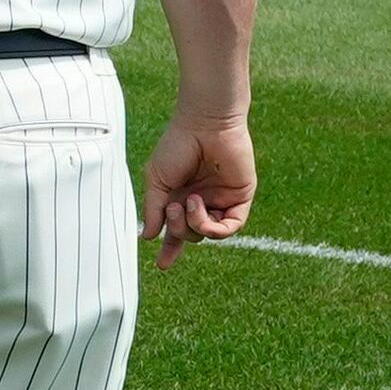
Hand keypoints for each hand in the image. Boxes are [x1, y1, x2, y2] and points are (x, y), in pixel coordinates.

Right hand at [143, 113, 254, 264]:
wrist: (205, 123)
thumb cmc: (177, 146)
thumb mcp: (157, 181)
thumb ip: (154, 210)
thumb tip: (150, 236)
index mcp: (180, 197)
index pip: (176, 230)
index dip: (170, 249)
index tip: (162, 266)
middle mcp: (202, 202)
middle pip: (190, 235)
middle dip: (176, 228)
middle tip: (171, 208)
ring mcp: (221, 201)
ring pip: (209, 234)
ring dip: (192, 225)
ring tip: (186, 202)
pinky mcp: (240, 198)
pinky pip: (230, 227)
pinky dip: (211, 225)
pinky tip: (198, 206)